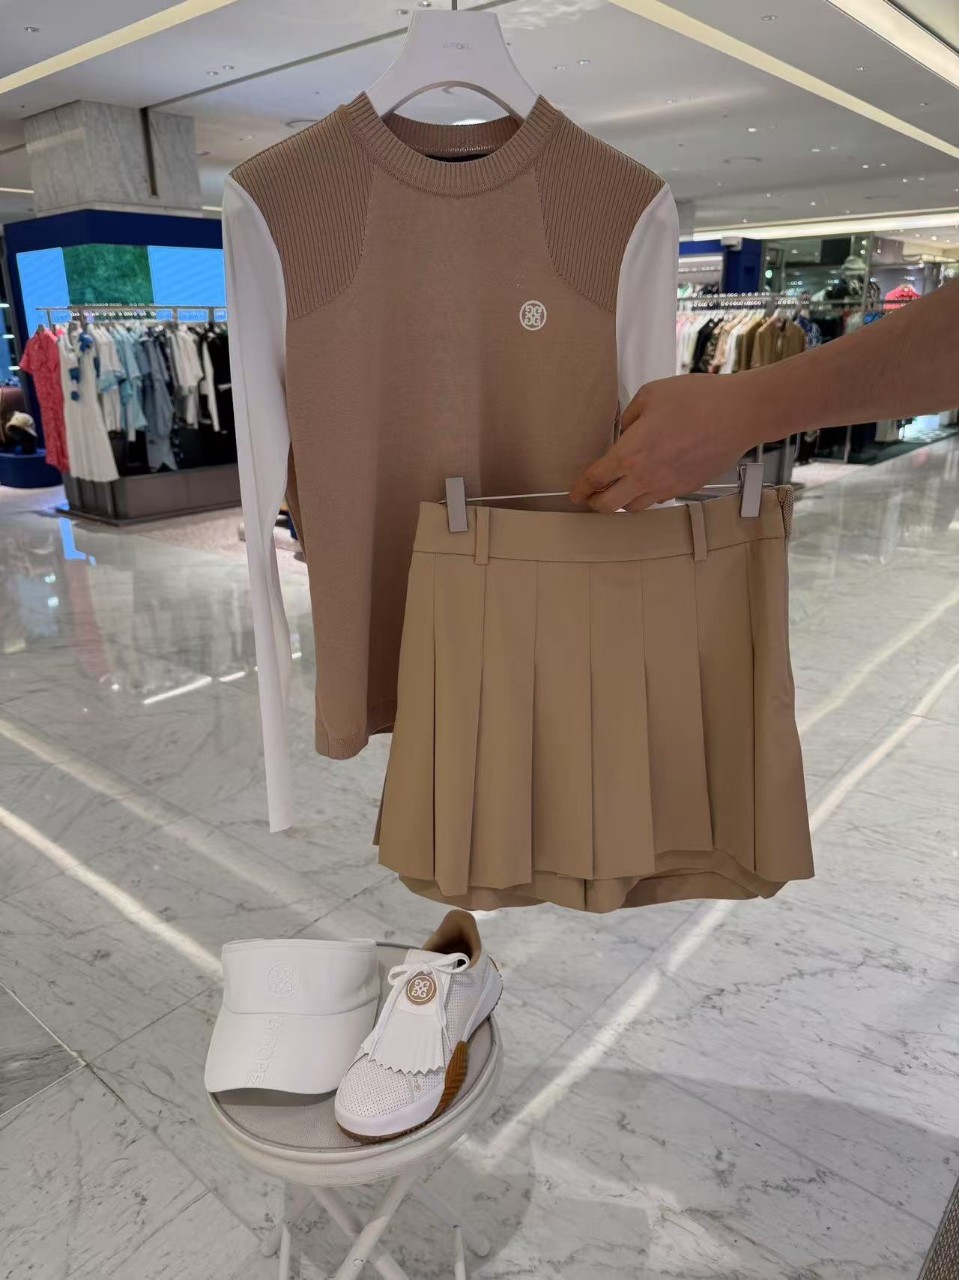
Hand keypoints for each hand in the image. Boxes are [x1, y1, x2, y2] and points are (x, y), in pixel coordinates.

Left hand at [569, 374, 756, 512]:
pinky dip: (648, 495)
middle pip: (609, 505)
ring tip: (619, 490)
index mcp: (631, 453)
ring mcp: (668, 486)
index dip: (581, 489)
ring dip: (622, 501)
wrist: (739, 414)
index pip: (596, 479)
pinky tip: (649, 481)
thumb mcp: (651, 395)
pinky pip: (659, 499)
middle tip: (591, 497)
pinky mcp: (687, 488)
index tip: (575, 493)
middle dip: (595, 503)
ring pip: (635, 507)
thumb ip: (629, 417)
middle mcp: (646, 477)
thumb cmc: (698, 400)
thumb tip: (625, 431)